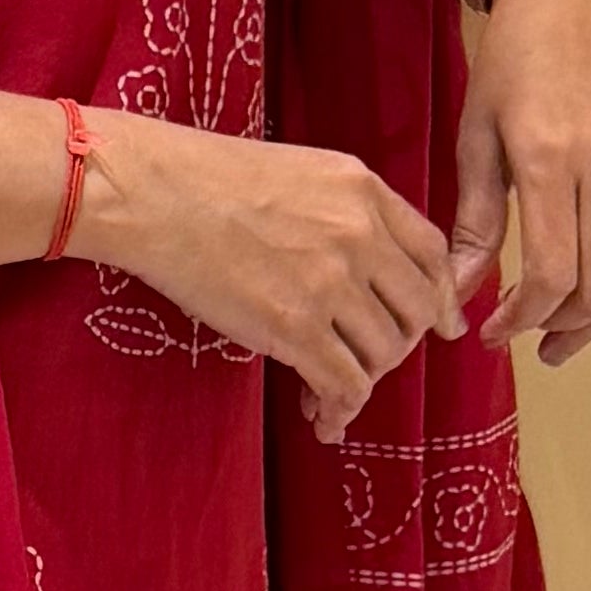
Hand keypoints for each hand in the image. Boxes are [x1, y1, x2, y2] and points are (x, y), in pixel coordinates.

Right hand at [79, 112, 460, 441]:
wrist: (151, 192)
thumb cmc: (207, 179)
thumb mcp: (303, 171)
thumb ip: (349, 211)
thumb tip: (371, 268)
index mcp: (364, 192)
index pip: (433, 255)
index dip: (438, 299)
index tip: (436, 325)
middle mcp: (359, 235)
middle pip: (417, 311)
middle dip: (398, 346)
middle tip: (366, 361)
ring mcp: (329, 282)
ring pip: (384, 354)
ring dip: (363, 382)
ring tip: (328, 394)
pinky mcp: (293, 326)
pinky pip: (344, 384)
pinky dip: (339, 410)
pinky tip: (321, 418)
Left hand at [455, 0, 590, 370]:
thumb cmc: (515, 57)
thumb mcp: (476, 134)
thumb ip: (475, 220)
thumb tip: (459, 294)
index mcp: (551, 158)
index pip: (551, 273)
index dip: (521, 319)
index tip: (493, 333)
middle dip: (556, 327)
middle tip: (522, 340)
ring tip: (562, 342)